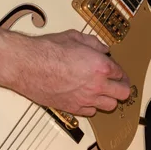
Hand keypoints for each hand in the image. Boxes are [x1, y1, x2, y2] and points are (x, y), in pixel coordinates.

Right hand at [8, 29, 130, 116]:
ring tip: (101, 91)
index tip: (114, 69)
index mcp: (101, 66)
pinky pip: (91, 112)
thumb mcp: (74, 37)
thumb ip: (93, 43)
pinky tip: (85, 97)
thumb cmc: (48, 50)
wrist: (27, 65)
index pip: (121, 73)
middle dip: (121, 86)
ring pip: (110, 106)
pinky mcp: (72, 108)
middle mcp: (97, 86)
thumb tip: (103, 49)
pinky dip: (91, 106)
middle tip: (116, 82)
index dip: (118, 70)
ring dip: (108, 98)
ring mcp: (85, 99)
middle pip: (123, 93)